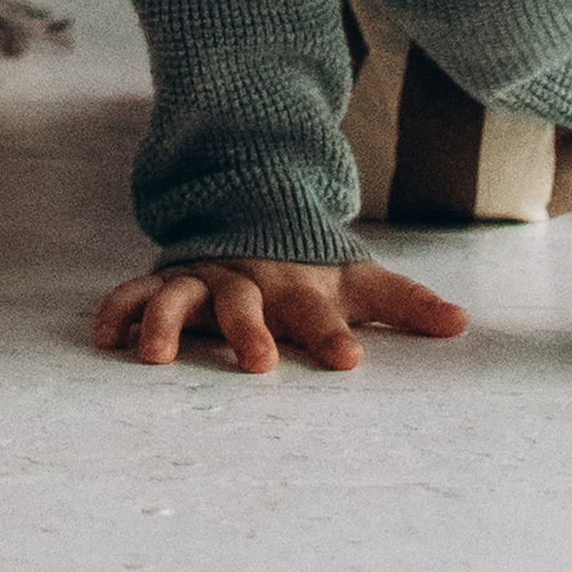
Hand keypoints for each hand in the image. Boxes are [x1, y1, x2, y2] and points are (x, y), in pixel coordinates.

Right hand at [93, 255, 470, 374]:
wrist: (255, 208)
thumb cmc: (310, 266)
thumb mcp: (358, 280)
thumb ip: (406, 303)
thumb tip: (463, 325)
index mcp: (298, 284)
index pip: (320, 311)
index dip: (333, 335)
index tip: (349, 359)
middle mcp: (249, 279)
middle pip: (247, 302)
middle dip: (249, 330)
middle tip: (258, 363)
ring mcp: (205, 276)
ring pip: (182, 293)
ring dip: (170, 321)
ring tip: (157, 357)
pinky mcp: (169, 277)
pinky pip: (138, 290)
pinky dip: (121, 308)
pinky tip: (108, 335)